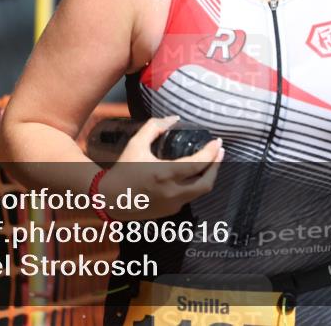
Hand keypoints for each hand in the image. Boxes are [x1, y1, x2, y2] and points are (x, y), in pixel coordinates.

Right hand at [99, 116, 223, 219]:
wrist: (110, 198)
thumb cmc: (123, 168)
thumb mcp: (136, 144)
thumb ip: (155, 127)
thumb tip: (174, 118)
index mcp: (165, 173)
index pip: (198, 164)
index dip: (211, 153)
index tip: (217, 142)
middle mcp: (172, 192)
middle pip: (206, 183)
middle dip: (217, 166)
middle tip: (219, 152)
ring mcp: (172, 204)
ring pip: (200, 192)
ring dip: (208, 176)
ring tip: (210, 163)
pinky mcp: (170, 211)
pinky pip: (188, 197)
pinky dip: (194, 185)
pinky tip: (193, 175)